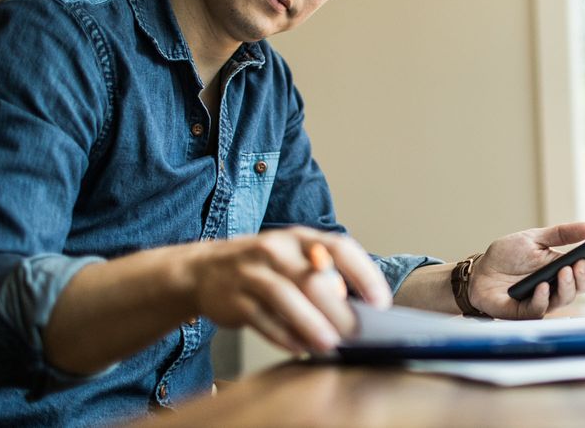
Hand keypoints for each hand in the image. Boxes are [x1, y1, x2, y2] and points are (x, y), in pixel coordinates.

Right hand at [187, 227, 390, 353]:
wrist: (204, 270)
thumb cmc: (264, 268)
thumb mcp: (294, 259)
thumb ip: (324, 276)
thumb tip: (362, 310)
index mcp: (300, 237)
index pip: (340, 248)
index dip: (364, 274)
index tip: (380, 302)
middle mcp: (276, 249)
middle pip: (313, 278)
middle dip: (338, 310)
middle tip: (356, 334)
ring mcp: (251, 272)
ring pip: (286, 297)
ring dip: (311, 323)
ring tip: (331, 345)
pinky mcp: (232, 298)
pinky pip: (261, 319)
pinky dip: (283, 335)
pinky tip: (299, 348)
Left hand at [468, 222, 584, 318]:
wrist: (480, 271)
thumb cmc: (507, 255)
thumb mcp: (534, 237)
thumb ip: (561, 234)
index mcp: (561, 267)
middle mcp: (556, 287)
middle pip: (581, 287)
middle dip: (584, 276)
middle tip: (580, 264)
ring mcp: (542, 300)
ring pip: (564, 299)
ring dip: (567, 286)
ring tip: (564, 271)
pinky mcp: (524, 312)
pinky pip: (539, 309)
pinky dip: (542, 298)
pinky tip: (542, 287)